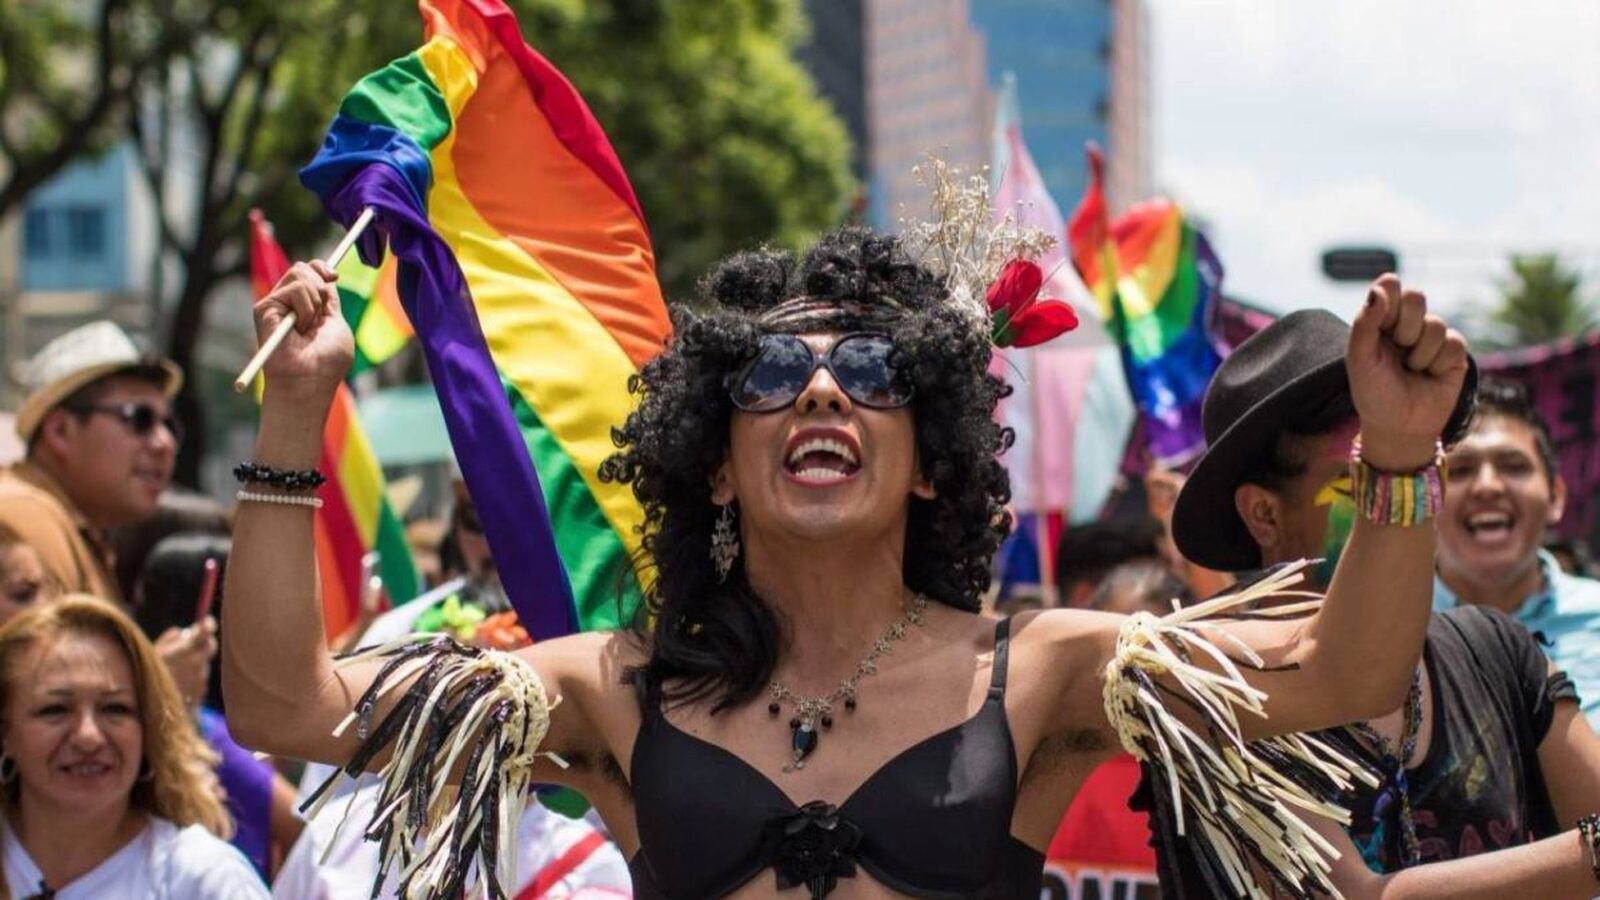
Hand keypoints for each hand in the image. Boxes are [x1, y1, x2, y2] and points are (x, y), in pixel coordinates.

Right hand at [155, 616, 217, 707]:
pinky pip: (201, 678)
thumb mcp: (151, 655)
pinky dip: (194, 676)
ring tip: (176, 669)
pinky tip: (179, 683)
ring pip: (204, 664)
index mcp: (184, 652)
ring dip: (196, 661)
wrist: (152, 713)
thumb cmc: (147, 680)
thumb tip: (182, 632)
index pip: (204, 634)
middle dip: (204, 642)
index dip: (208, 626)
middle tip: (192, 642)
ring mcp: (201, 679)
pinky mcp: (201, 692)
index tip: (207, 621)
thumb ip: (170, 639)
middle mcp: (197, 665)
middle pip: (210, 646)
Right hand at [253, 260, 353, 400]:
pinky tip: (299, 328)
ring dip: (315, 302)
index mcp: (303, 305)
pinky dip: (306, 309)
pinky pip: (296, 289)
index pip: (309, 270)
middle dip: (321, 285)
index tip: (334, 277)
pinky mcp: (265, 308)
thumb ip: (330, 300)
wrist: (309, 380)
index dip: (322, 268)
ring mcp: (274, 304)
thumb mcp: (335, 323)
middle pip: (303, 267)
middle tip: (321, 315)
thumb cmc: (326, 362)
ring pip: (300, 274)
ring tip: (308, 328)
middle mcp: (286, 302)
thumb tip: (328, 277)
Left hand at [1346, 274, 1468, 469]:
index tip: (1382, 320)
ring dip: (1419, 353)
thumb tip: (1379, 288)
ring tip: (1411, 370)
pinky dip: (1438, 363)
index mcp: (1381, 319)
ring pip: (1435, 324)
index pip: (1390, 285)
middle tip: (1396, 350)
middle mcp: (1407, 323)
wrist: (1399, 426)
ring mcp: (1432, 336)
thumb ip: (1365, 322)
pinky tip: (1430, 376)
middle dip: (1404, 326)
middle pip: (1416, 296)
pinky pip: (1454, 343)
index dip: (1389, 297)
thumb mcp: (1360, 359)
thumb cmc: (1373, 392)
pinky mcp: (1454, 353)